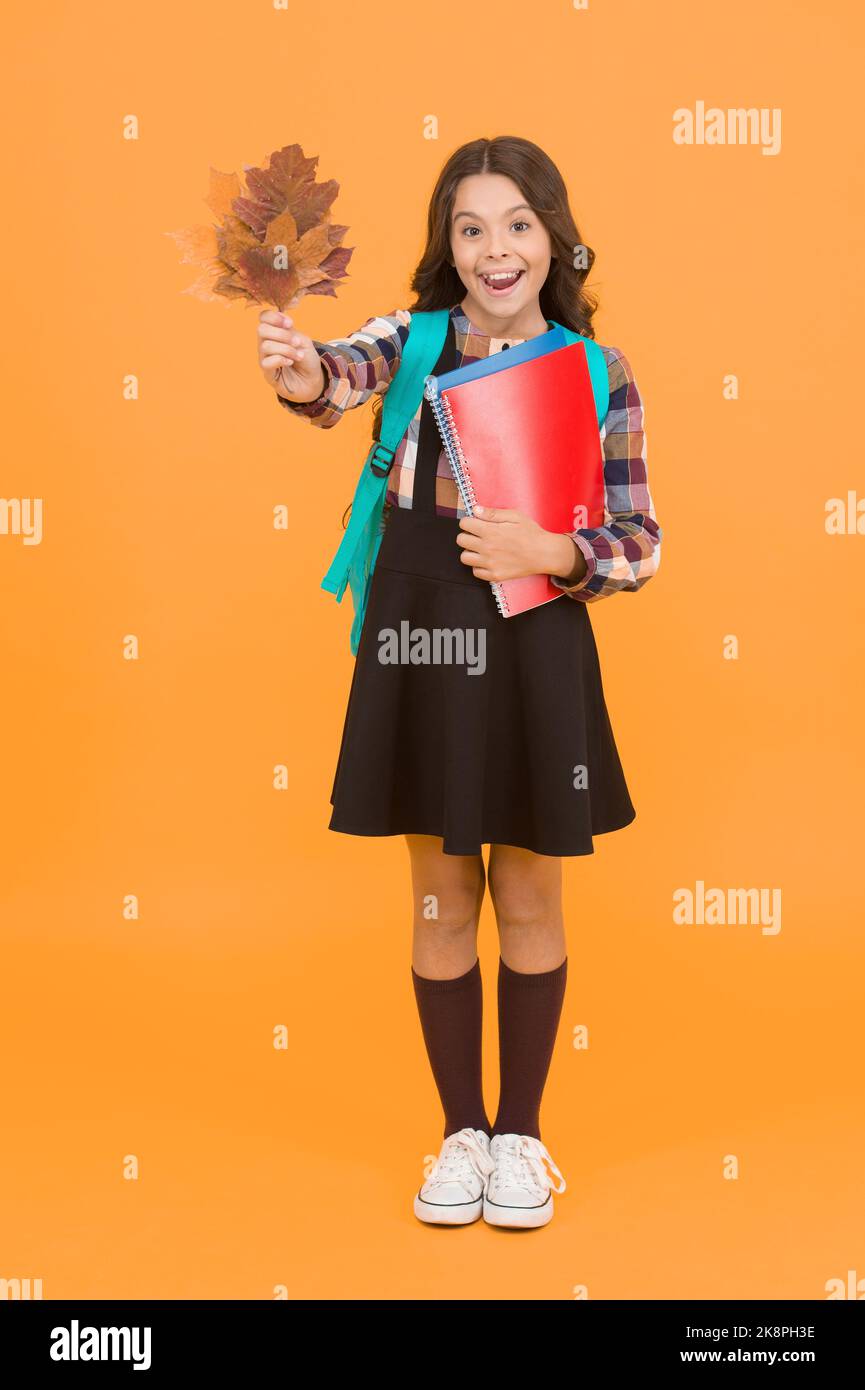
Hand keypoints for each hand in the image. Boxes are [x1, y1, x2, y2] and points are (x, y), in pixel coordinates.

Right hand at [258, 310, 325, 401]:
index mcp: (274, 332)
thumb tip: (282, 326)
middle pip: (261, 330)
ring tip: (298, 356)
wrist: (312, 381)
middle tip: (296, 342)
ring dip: (286, 349)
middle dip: (281, 334)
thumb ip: (290, 331)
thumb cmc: (307, 359)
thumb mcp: (303, 341)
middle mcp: (266, 343)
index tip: (290, 323)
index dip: (274, 317)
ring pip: (265, 346)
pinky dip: (280, 360)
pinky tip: (290, 362)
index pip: (263, 317)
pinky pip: (266, 363)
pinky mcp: (267, 373)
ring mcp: (265, 358)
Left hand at [456, 505, 584, 582]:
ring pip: (464, 557)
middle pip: (461, 540)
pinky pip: (475, 571)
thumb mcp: (515, 516)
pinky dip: (478, 566)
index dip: (469, 521)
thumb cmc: (531, 533)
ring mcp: (490, 563)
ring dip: (470, 551)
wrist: (544, 554)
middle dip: (467, 534)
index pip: (464, 524)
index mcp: (490, 531)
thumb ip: (493, 513)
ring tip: (481, 548)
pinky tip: (487, 560)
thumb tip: (475, 510)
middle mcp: (487, 548)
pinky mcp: (494, 575)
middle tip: (477, 535)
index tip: (475, 523)